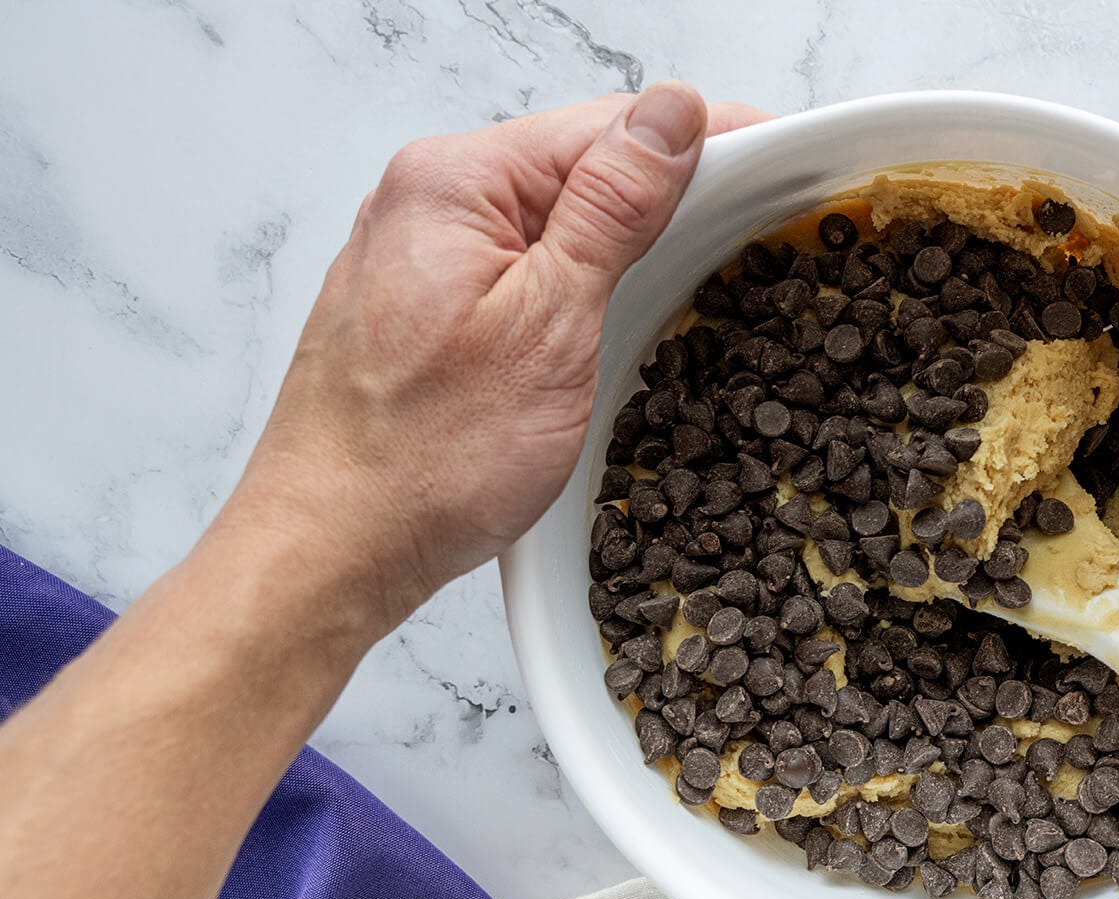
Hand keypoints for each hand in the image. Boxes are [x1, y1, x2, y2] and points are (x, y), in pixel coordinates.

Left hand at [221, 84, 769, 628]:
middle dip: (667, 186)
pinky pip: (517, 258)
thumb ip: (613, 209)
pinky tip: (610, 306)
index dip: (704, 139)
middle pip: (576, 163)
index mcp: (452, 184)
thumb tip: (672, 116)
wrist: (332, 550)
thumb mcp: (551, 327)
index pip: (608, 127)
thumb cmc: (423, 462)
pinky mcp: (420, 302)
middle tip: (759, 216)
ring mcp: (415, 251)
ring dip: (621, 234)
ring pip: (549, 214)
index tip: (775, 152)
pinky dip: (573, 274)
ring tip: (701, 258)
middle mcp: (423, 201)